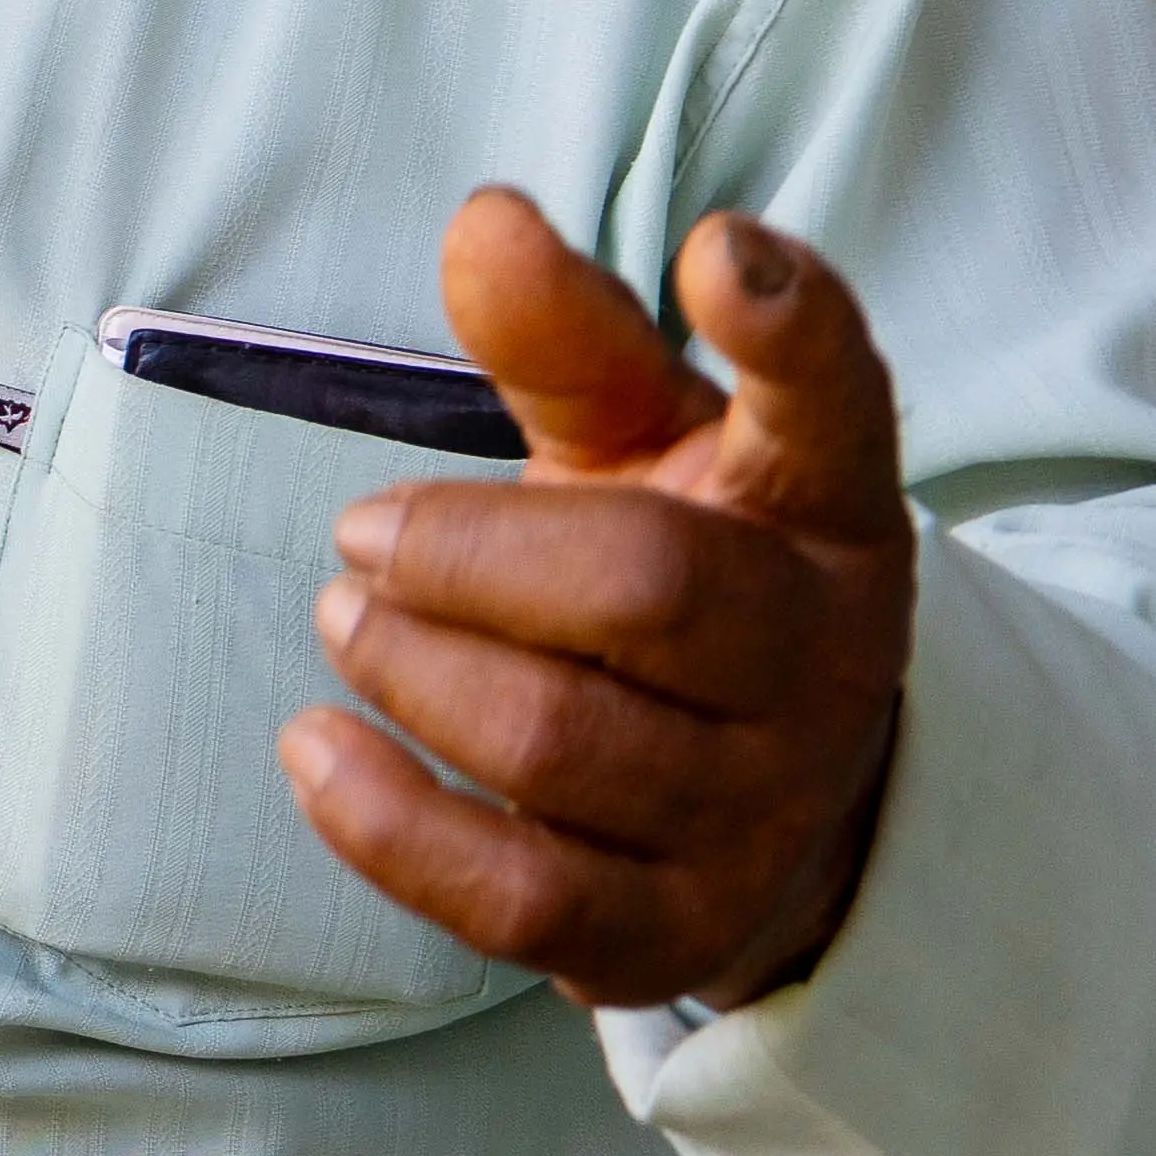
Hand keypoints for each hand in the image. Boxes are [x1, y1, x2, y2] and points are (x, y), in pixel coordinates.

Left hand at [278, 190, 916, 1010]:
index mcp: (822, 504)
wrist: (757, 792)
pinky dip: (387, 821)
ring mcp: (761, 807)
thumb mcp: (634, 439)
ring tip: (347, 616)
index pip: (838, 404)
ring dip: (409, 667)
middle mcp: (823, 656)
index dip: (791, 327)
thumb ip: (565, 339)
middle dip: (462, 551)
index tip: (719, 251)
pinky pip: (515, 896)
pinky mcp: (674, 933)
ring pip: (557, 740)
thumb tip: (483, 222)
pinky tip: (317, 745)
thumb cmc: (670, 567)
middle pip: (644, 587)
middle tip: (362, 531)